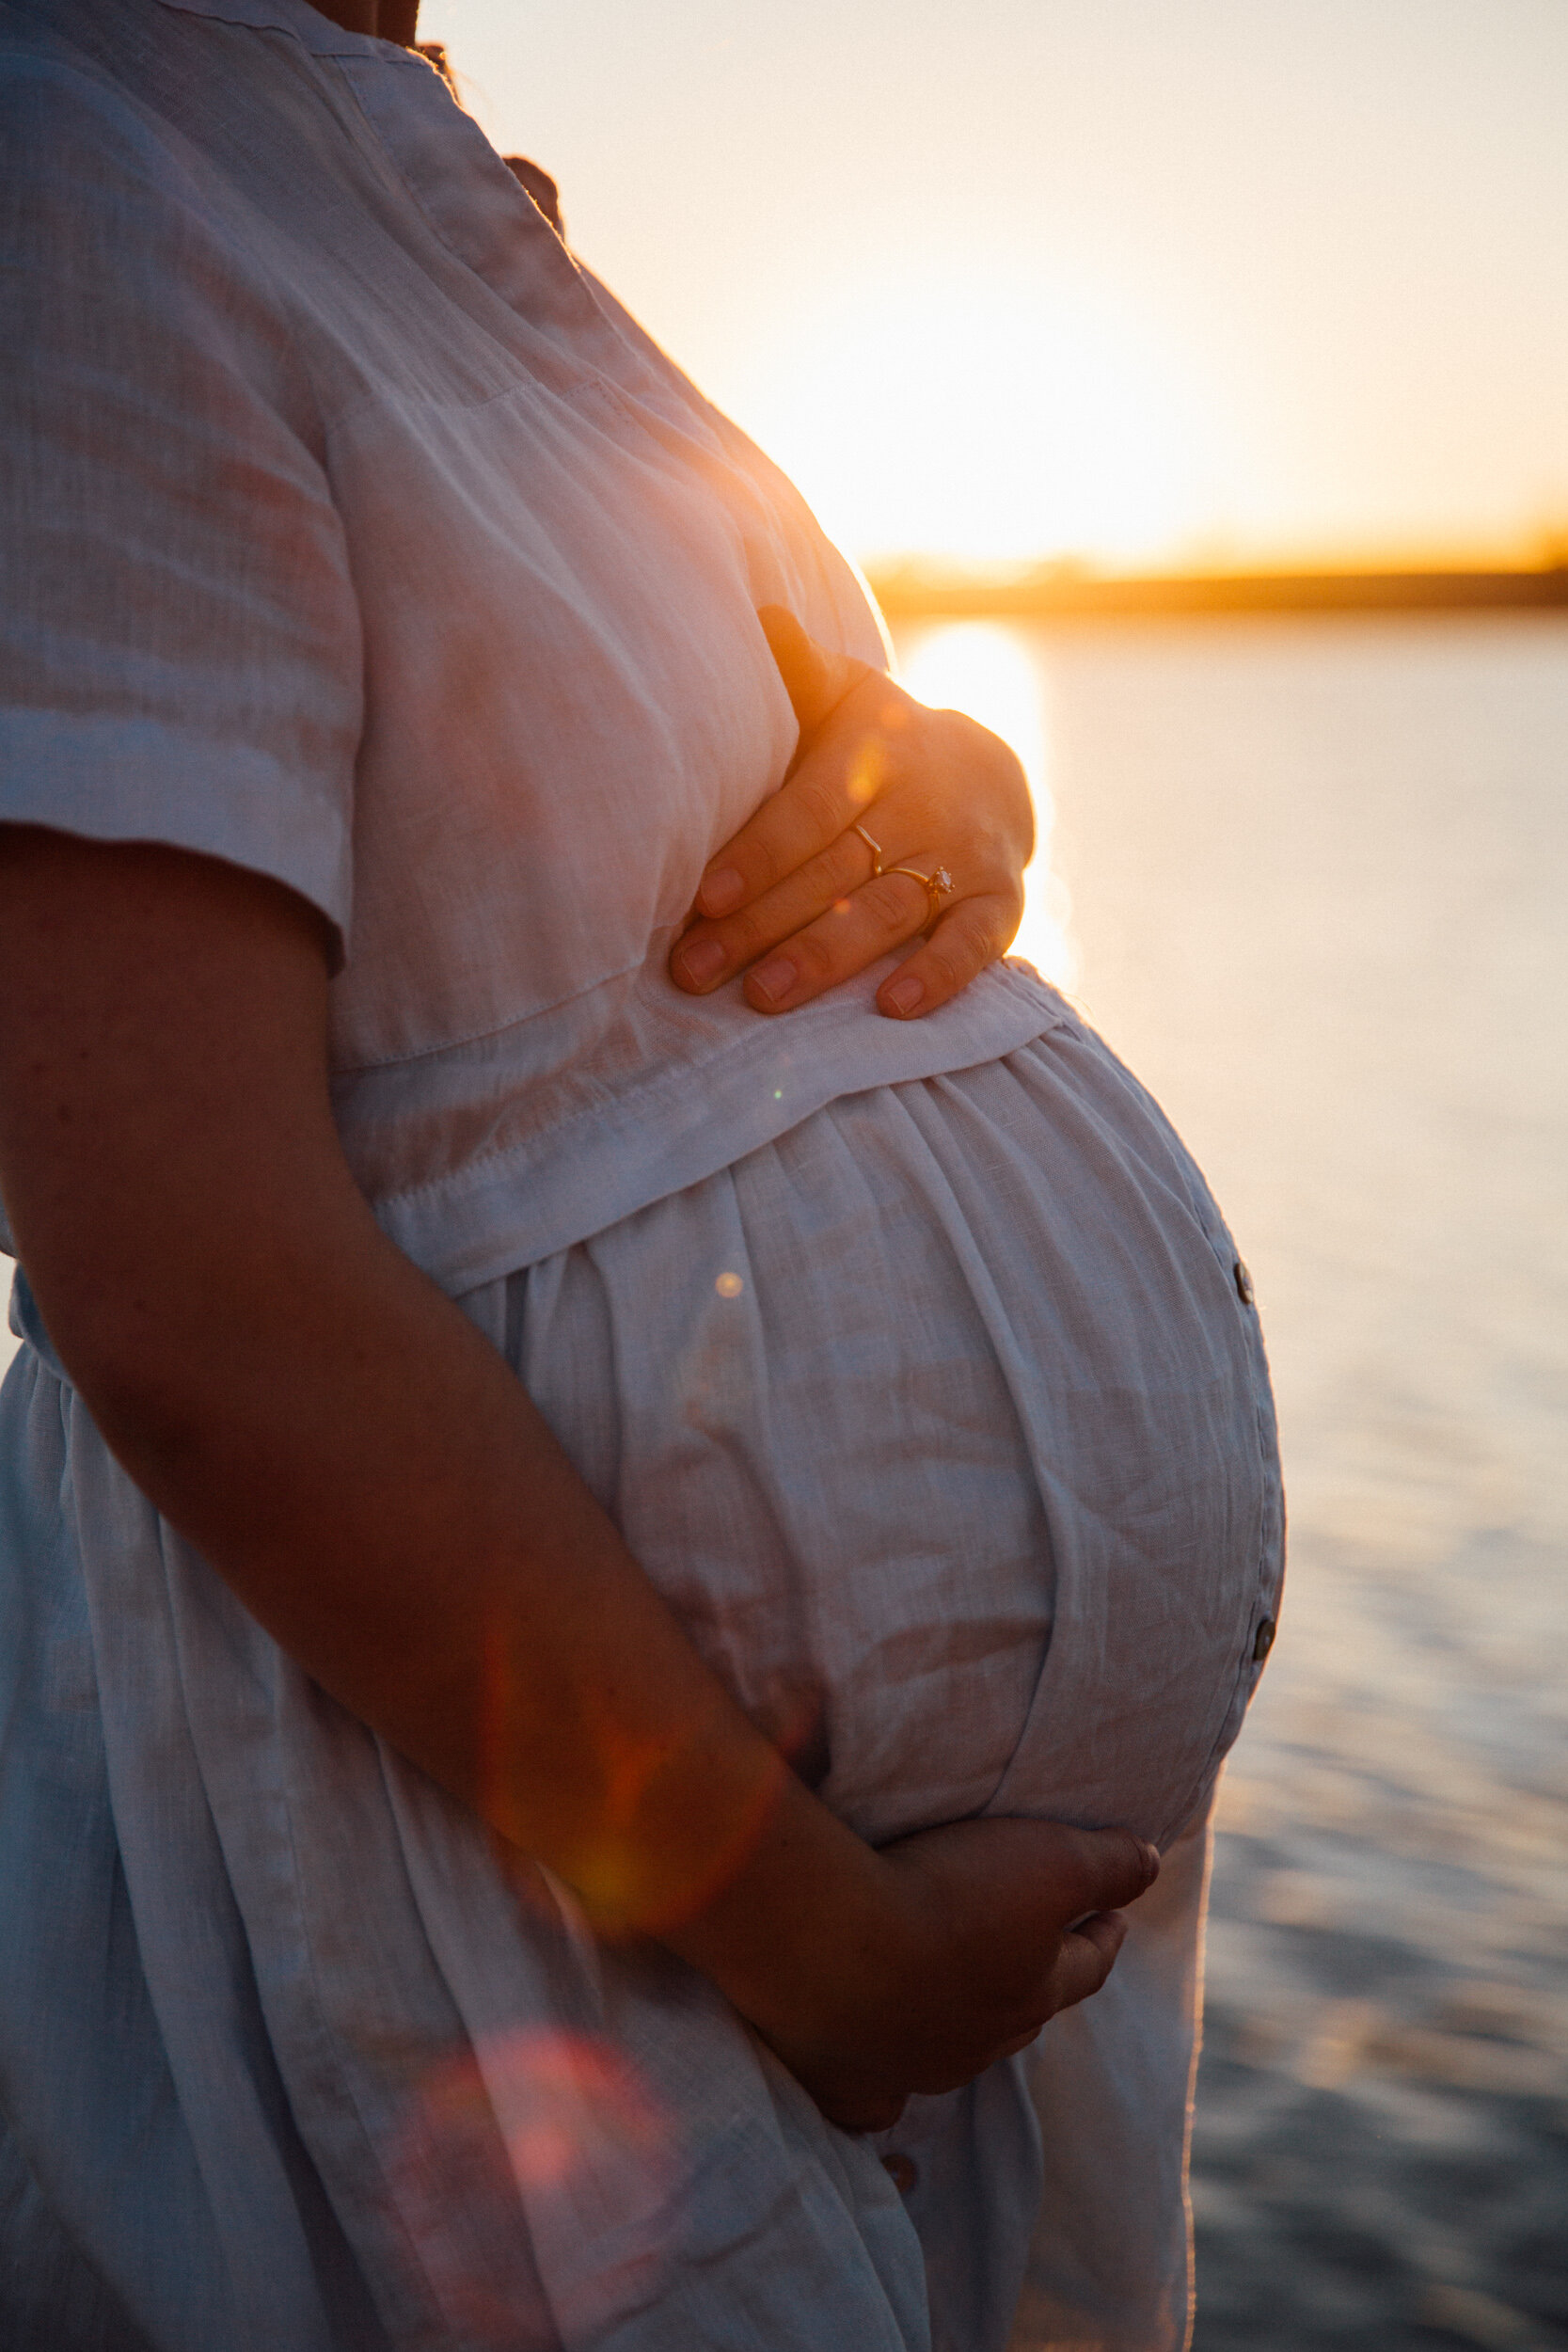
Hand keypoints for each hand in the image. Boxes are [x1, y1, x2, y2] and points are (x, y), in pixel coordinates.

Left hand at [669, 607, 1033, 1020]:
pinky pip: (975, 943)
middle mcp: (922, 804)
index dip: (758, 855)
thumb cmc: (882, 739)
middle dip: (761, 925)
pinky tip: (891, 1009)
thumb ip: (801, 671)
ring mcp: (965, 855)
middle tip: (696, 970)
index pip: (808, 810)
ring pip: (889, 912)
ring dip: (826, 958)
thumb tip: (756, 617)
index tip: (703, 898)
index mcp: (874, 752)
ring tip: (765, 997)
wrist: (990, 771)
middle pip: (833, 871)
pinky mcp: (1002, 901)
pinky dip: (939, 975)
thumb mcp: (848, 695)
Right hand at [736, 1816, 1158, 2133]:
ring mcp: (914, 2066)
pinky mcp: (851, 2078)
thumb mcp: (1051, 1859)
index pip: (1088, 1966)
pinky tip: (882, 2085)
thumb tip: (1152, 1861)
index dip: (1104, 1935)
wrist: (833, 1946)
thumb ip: (1110, 1863)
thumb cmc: (947, 1896)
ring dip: (965, 2016)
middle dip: (1038, 1980)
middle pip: (1025, 2013)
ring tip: (956, 1984)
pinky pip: (877, 2101)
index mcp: (1034, 1993)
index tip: (1114, 1913)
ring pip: (957, 2049)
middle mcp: (981, 2041)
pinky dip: (886, 2093)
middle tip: (1036, 1946)